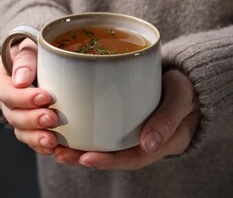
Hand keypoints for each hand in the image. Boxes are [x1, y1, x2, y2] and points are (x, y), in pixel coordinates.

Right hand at [0, 38, 59, 154]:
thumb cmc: (32, 50)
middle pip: (13, 115)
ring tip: (52, 140)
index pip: (6, 91)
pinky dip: (40, 144)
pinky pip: (30, 138)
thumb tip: (21, 80)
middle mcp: (3, 100)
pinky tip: (53, 147)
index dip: (23, 98)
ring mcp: (15, 114)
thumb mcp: (27, 46)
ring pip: (20, 130)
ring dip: (36, 137)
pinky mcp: (27, 124)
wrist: (37, 61)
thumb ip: (25, 59)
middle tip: (52, 118)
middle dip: (33, 119)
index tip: (45, 97)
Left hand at [54, 69, 200, 169]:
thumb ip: (168, 118)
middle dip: (85, 158)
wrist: (185, 79)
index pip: (134, 158)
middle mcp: (144, 142)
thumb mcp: (181, 98)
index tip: (85, 158)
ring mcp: (134, 132)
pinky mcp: (124, 120)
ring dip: (80, 147)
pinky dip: (85, 131)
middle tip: (60, 153)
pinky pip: (104, 130)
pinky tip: (66, 128)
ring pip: (106, 145)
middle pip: (114, 156)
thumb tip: (148, 143)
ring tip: (55, 144)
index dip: (109, 161)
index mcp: (162, 143)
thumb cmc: (185, 88)